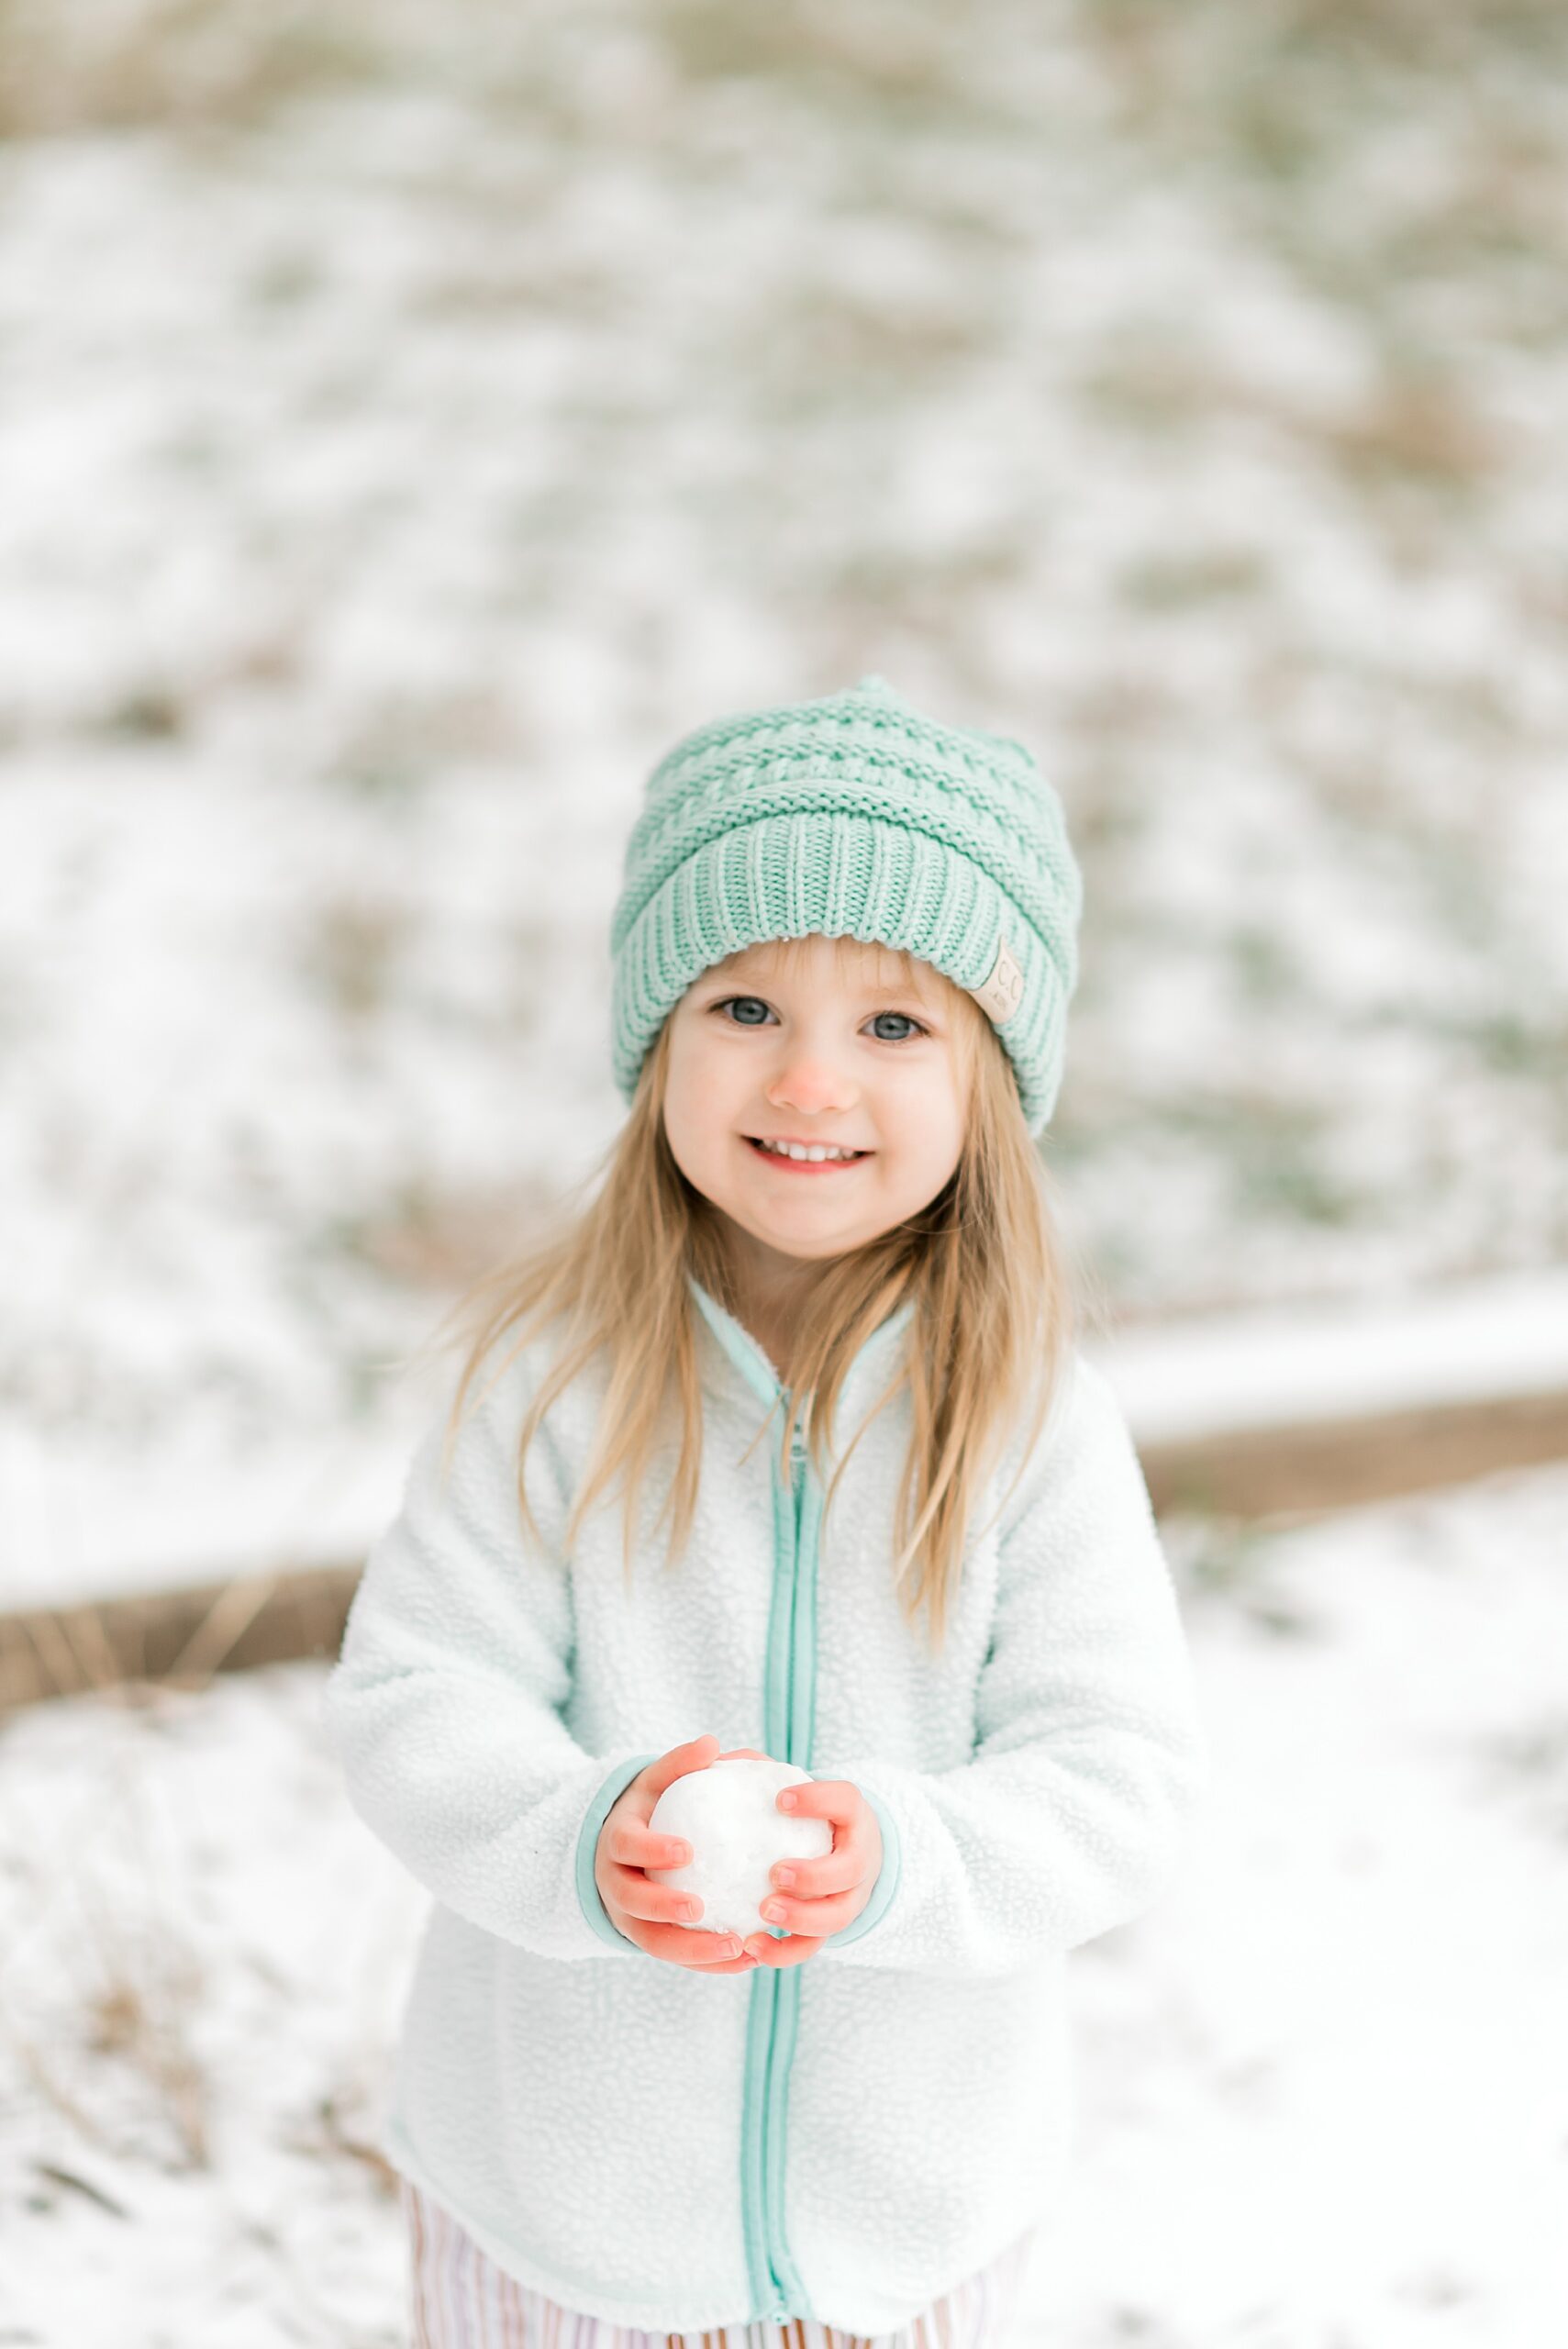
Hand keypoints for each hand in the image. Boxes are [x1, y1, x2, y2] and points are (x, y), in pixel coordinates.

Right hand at [594, 1734, 759, 1971]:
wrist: (624, 1850)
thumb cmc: (651, 1809)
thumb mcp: (657, 1782)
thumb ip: (680, 1764)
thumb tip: (712, 1744)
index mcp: (616, 1842)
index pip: (626, 1846)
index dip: (652, 1850)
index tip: (686, 1850)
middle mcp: (616, 1884)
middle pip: (632, 1903)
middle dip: (664, 1908)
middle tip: (701, 1909)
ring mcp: (629, 1919)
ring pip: (653, 1943)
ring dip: (693, 1949)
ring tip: (738, 1945)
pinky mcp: (650, 1940)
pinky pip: (676, 1959)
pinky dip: (708, 1963)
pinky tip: (748, 1958)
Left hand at [743, 1777, 882, 1968]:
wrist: (846, 1847)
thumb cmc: (806, 1812)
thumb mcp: (794, 1786)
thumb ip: (757, 1771)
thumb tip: (712, 1756)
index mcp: (851, 1815)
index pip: (845, 1801)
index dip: (819, 1800)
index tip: (781, 1800)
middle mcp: (859, 1858)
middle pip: (849, 1871)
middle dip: (814, 1875)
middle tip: (775, 1873)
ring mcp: (849, 1897)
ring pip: (837, 1917)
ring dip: (802, 1918)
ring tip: (763, 1912)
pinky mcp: (829, 1927)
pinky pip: (812, 1947)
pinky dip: (784, 1952)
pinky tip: (752, 1947)